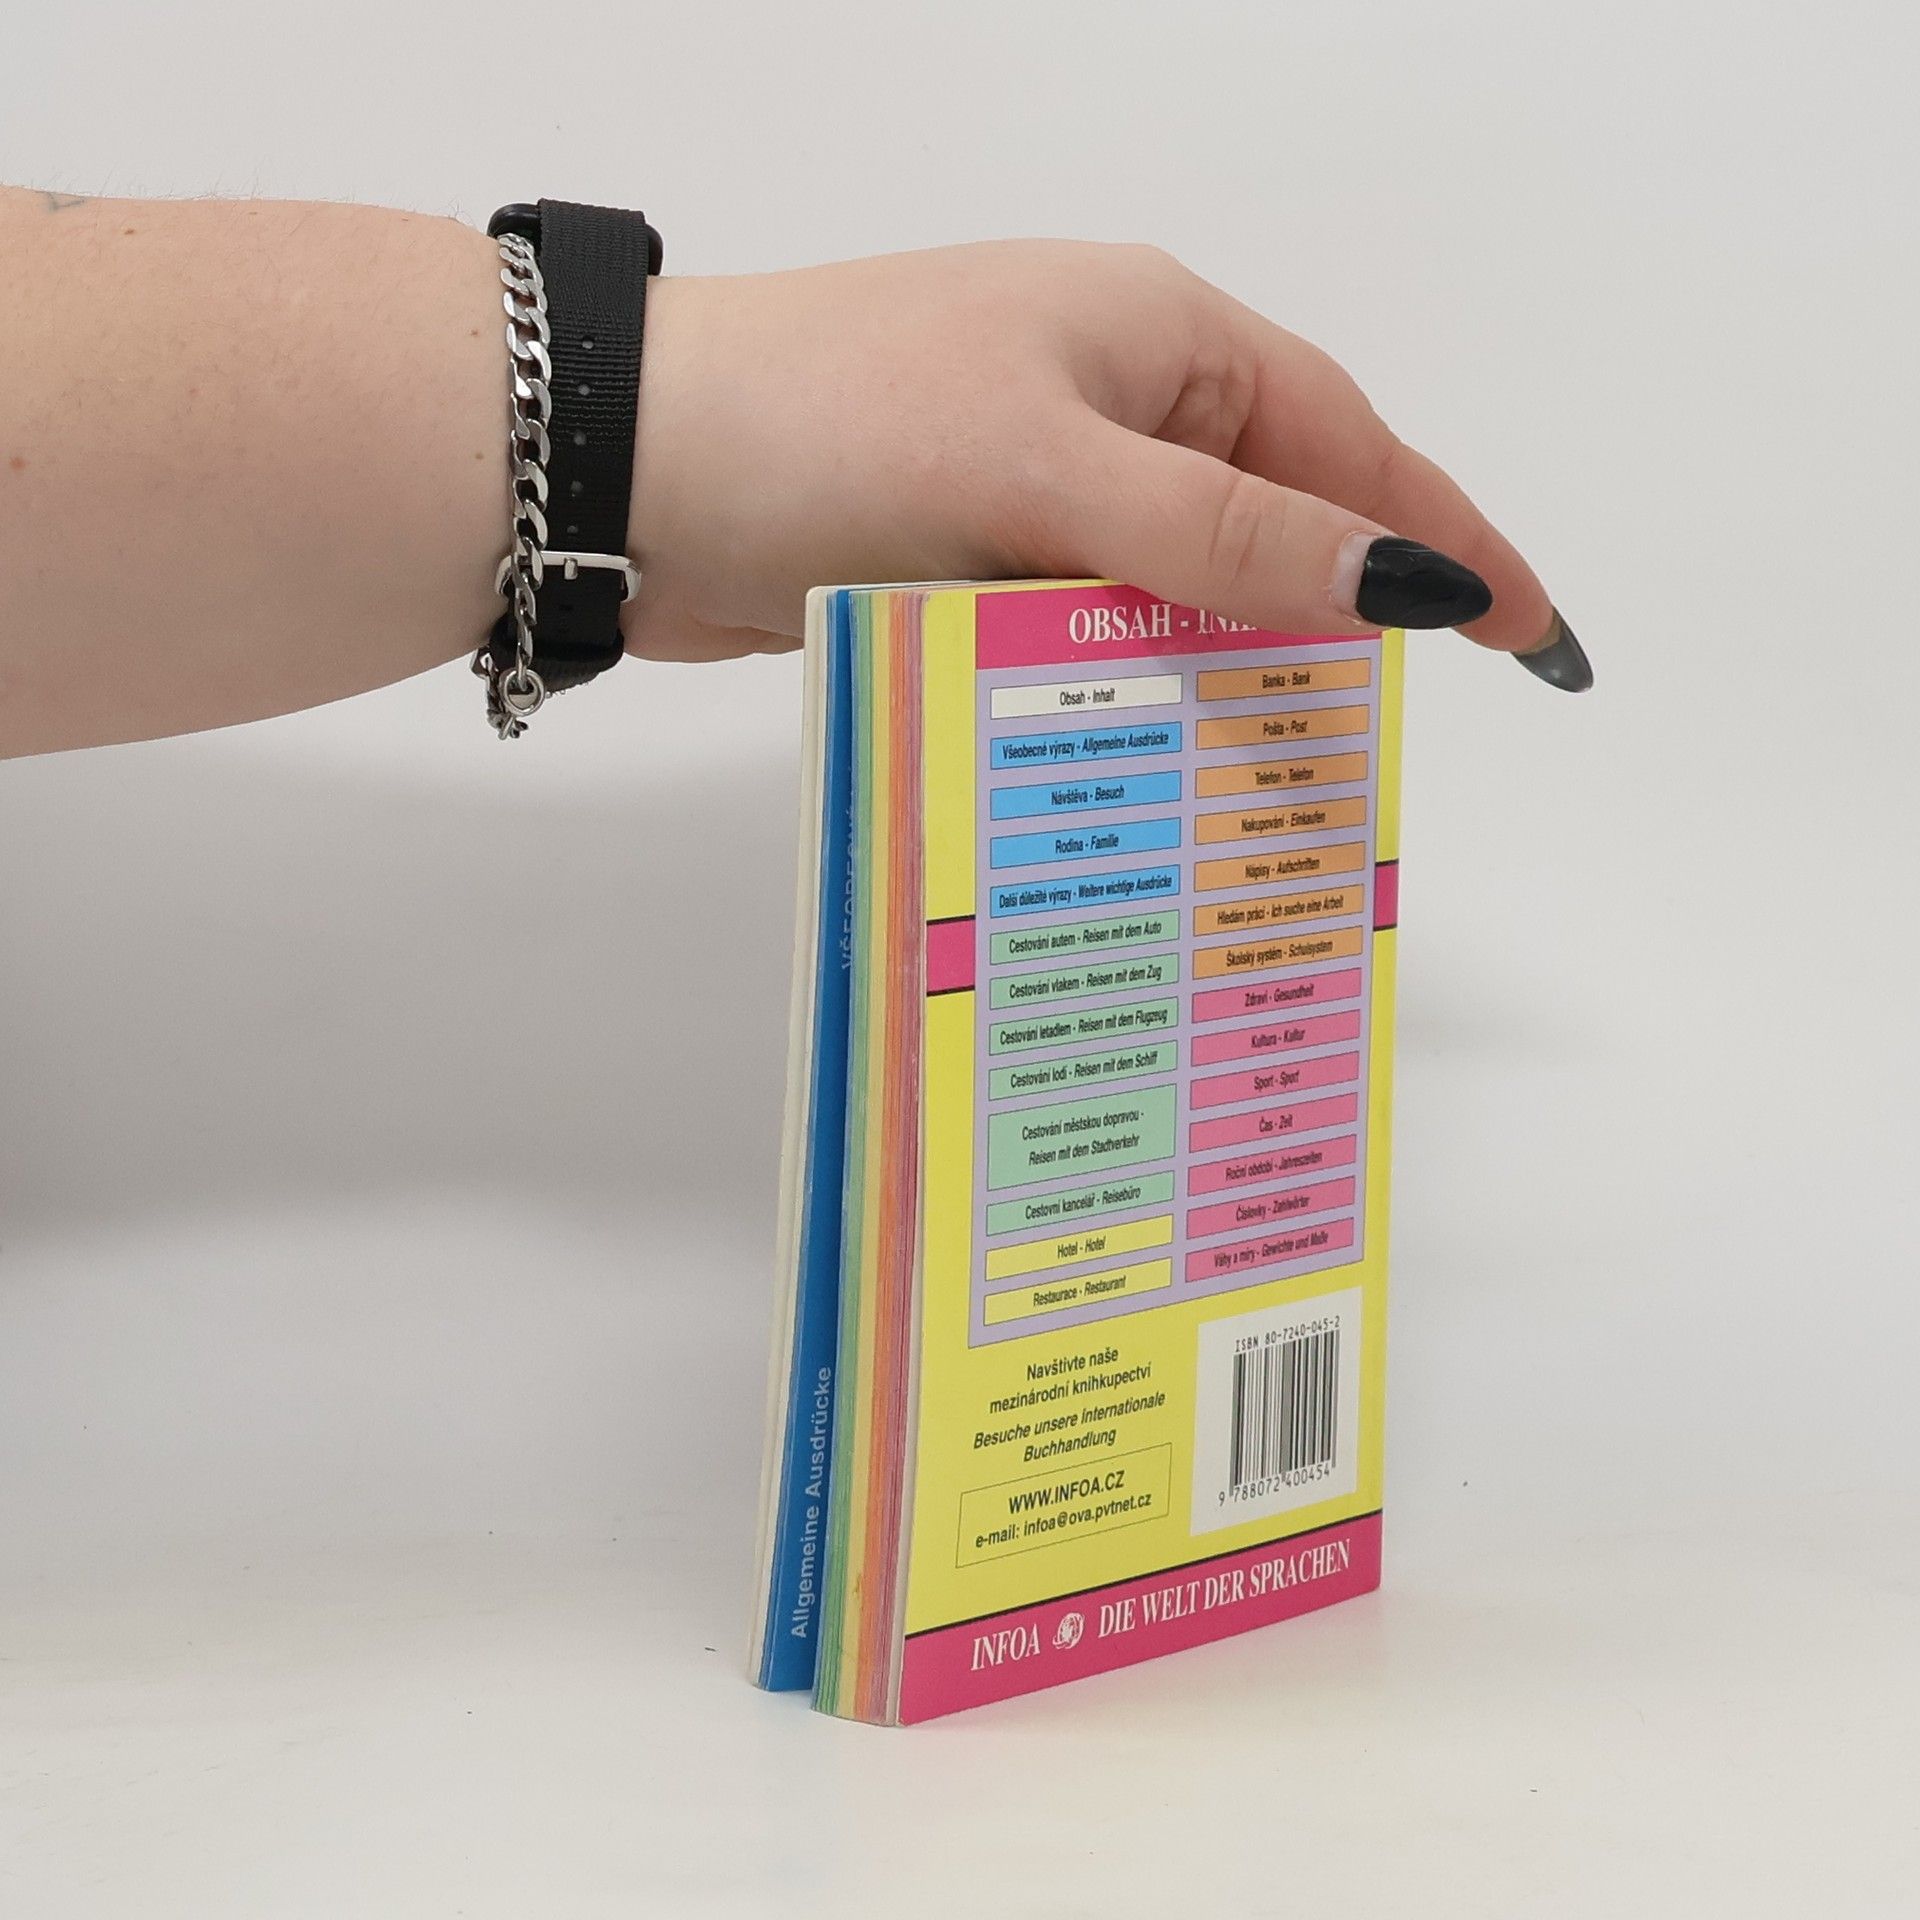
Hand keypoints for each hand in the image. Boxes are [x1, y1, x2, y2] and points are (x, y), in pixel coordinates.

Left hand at [626, 241, 1587, 689]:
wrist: (626, 469)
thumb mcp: (1049, 469)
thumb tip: (1401, 583)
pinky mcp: (966, 555)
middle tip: (1385, 747)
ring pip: (1173, 592)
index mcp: (1157, 337)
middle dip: (1329, 629)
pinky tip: (1152, 764)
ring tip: (1279, 785)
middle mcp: (1108, 402)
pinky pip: (1086, 631)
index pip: (1344, 445)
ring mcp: (1032, 480)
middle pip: (1266, 524)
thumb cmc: (832, 424)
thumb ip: (1224, 534)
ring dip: (1219, 675)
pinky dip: (1124, 692)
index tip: (1524, 633)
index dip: (1442, 541)